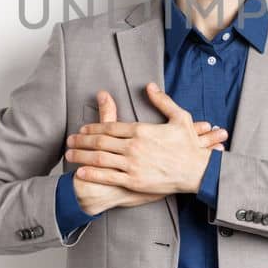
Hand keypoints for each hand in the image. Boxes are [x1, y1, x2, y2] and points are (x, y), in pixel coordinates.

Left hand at [66, 83, 215, 194]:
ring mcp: (133, 165)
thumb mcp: (180, 117)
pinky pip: (108, 177)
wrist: (198, 171)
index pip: (110, 127)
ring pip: (100, 158)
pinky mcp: (135, 181)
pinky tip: (81, 171)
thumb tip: (149, 86)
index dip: (93, 127)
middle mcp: (134, 147)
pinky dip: (93, 173)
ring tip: (69, 154)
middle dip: (82, 140)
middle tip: (69, 140)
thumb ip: (162, 101)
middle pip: (101, 141)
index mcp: (142, 130)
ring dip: (82, 155)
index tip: (82, 128)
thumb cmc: (190, 145)